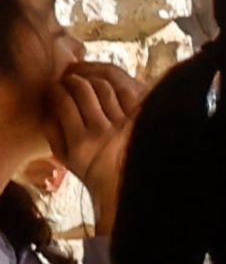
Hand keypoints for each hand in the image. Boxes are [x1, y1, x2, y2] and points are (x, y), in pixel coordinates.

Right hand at [35, 60, 132, 227]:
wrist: (124, 183)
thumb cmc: (90, 167)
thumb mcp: (64, 155)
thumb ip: (52, 129)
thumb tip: (48, 101)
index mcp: (80, 143)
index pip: (64, 102)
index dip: (56, 88)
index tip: (54, 87)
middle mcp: (102, 133)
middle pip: (84, 90)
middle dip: (72, 80)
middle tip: (68, 80)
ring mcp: (123, 127)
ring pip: (104, 88)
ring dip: (92, 80)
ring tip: (86, 82)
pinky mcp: (139, 122)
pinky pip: (125, 93)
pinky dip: (113, 85)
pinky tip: (106, 87)